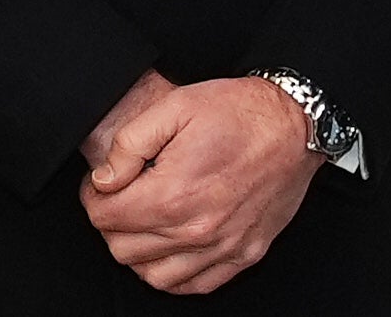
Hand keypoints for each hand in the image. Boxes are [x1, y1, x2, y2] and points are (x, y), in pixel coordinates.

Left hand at [82, 76, 322, 294]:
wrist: (297, 123)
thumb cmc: (242, 112)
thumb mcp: (177, 106)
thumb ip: (129, 144)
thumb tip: (104, 178)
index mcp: (173, 193)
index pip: (105, 217)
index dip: (93, 197)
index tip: (101, 186)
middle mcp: (196, 228)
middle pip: (123, 249)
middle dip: (112, 223)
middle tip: (122, 199)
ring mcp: (223, 246)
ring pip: (153, 275)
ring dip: (139, 252)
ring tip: (145, 223)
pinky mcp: (244, 253)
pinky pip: (194, 285)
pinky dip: (174, 273)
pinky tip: (173, 248)